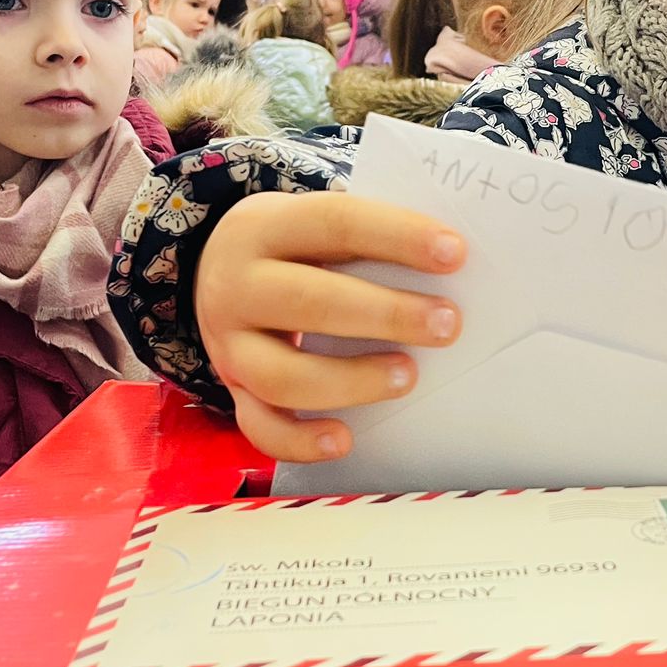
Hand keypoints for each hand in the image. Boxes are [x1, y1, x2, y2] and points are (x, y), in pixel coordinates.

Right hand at [194, 192, 466, 461]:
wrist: (211, 275)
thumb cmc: (292, 251)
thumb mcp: (310, 226)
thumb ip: (365, 241)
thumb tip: (451, 265)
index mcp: (265, 227)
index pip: (335, 223)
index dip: (397, 237)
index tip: (455, 253)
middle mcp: (237, 286)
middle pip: (309, 302)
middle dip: (386, 315)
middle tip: (447, 325)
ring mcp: (229, 345)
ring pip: (282, 376)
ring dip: (352, 380)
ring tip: (408, 377)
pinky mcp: (233, 391)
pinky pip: (260, 427)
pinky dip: (301, 442)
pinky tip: (344, 441)